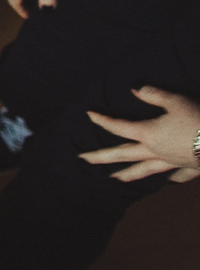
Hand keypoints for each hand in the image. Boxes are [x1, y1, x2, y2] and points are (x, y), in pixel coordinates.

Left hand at [80, 86, 199, 182]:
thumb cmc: (199, 121)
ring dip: (127, 174)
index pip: (118, 127)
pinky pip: (176, 175)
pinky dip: (171, 178)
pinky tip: (169, 181)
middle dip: (101, 157)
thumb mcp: (176, 101)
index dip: (102, 120)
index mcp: (149, 134)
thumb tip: (135, 88)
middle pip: (122, 154)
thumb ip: (153, 94)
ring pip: (144, 170)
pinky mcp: (189, 168)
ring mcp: (171, 163)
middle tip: (82, 159)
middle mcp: (155, 152)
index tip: (88, 114)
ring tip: (114, 179)